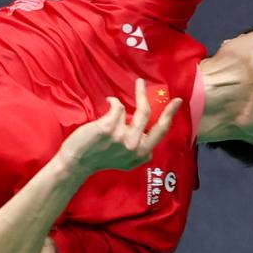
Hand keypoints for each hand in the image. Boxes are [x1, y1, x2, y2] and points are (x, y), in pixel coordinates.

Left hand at [59, 79, 182, 174]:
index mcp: (141, 155)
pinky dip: (113, 101)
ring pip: (136, 110)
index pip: (161, 132)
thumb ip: (137, 152)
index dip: (169, 117)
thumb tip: (147, 142)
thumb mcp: (125, 161)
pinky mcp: (109, 127)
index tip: (175, 104)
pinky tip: (108, 102)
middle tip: (175, 98)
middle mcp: (135, 147)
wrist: (77, 162)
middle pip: (156, 121)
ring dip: (136, 95)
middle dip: (168, 109)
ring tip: (132, 89)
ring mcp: (123, 137)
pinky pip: (118, 106)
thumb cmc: (98, 158)